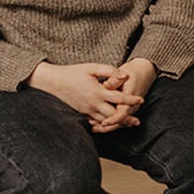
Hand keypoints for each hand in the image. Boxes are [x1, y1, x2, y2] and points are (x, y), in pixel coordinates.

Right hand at [29, 61, 145, 127]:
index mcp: (98, 91)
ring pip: (105, 121)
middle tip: (137, 121)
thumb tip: (124, 75)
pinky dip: (103, 125)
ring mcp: (86, 110)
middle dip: (126, 118)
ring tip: (127, 125)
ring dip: (116, 123)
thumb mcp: (92, 68)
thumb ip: (109, 71)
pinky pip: (94, 123)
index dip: (131, 99)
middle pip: (114, 115)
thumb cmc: (73, 73)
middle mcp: (93, 103)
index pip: (120, 98)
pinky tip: (110, 126)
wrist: (52, 82)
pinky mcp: (81, 113)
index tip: (141, 99)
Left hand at [91, 56, 155, 132]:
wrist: (144, 72)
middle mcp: (132, 105)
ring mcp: (131, 108)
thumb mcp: (124, 72)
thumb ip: (115, 79)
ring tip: (94, 128)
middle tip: (94, 128)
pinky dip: (110, 122)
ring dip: (108, 126)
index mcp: (131, 97)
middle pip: (121, 121)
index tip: (103, 122)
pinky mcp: (127, 109)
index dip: (113, 119)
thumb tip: (106, 85)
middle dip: (108, 127)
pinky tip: (98, 123)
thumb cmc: (132, 72)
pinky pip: (120, 118)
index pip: (123, 113)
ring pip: (120, 122)